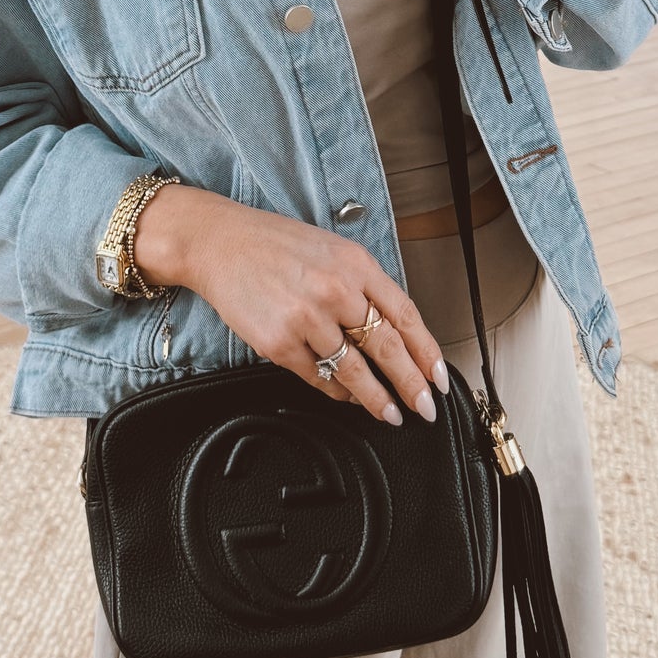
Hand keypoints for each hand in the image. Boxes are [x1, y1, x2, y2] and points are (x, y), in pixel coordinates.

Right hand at [130, 183, 449, 426]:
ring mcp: (307, 319)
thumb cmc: (276, 246)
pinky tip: (347, 398)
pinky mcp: (279, 343)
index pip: (405, 315)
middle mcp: (335, 291)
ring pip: (354, 371)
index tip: (437, 377)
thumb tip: (393, 331)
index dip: (427, 352)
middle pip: (387, 348)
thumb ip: (364, 285)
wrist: (219, 243)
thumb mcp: (332, 250)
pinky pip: (317, 377)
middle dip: (411, 385)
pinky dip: (336, 391)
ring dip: (376, 399)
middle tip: (424, 408)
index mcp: (355, 264)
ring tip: (390, 414)